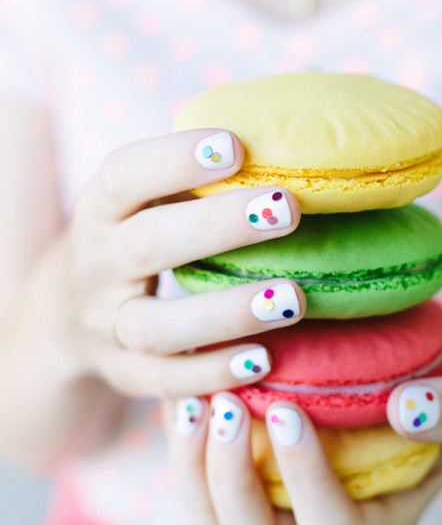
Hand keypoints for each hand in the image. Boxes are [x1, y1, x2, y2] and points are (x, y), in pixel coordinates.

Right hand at [51, 128, 304, 398]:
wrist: (66, 313)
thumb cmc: (134, 234)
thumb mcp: (143, 201)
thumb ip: (191, 179)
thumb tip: (284, 144)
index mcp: (101, 210)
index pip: (124, 176)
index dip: (174, 159)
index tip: (236, 146)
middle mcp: (97, 265)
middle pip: (146, 245)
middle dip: (217, 226)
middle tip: (286, 208)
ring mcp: (107, 326)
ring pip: (156, 326)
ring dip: (226, 312)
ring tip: (292, 296)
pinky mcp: (123, 374)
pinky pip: (164, 381)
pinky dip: (212, 374)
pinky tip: (264, 359)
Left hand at [163, 342, 441, 524]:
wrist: (430, 371)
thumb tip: (409, 411)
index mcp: (379, 518)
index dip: (304, 480)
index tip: (288, 409)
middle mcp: (319, 519)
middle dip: (231, 479)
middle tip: (226, 405)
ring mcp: (279, 494)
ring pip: (213, 516)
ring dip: (193, 462)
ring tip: (192, 397)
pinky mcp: (250, 460)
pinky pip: (199, 468)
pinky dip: (184, 432)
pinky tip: (188, 377)